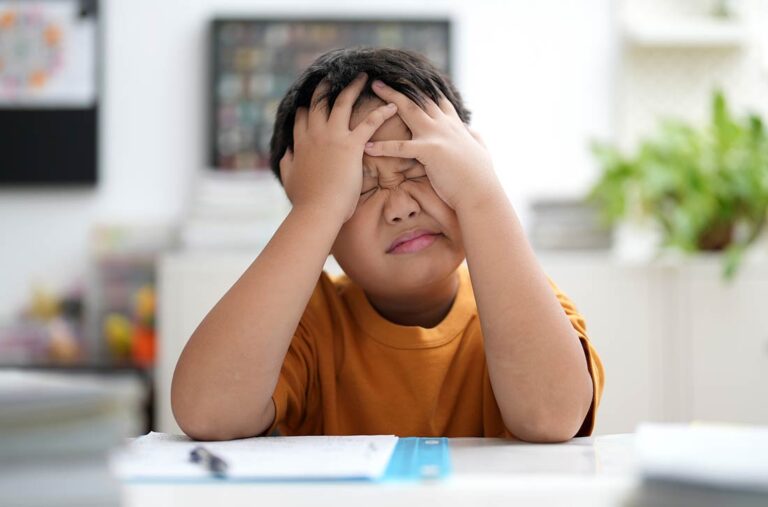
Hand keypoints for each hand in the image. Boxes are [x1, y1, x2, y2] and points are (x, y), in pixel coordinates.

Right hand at [280, 74, 398, 222]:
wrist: (318, 210)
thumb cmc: (305, 200)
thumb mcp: (289, 178)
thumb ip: (286, 163)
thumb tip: (284, 153)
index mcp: (301, 143)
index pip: (303, 116)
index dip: (308, 106)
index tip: (313, 98)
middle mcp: (315, 134)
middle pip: (320, 102)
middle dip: (327, 86)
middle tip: (336, 76)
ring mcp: (333, 137)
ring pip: (343, 103)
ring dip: (354, 87)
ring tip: (363, 76)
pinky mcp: (351, 145)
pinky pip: (369, 123)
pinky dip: (382, 112)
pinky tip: (392, 106)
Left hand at [363, 80, 497, 211]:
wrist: (481, 193)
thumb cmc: (481, 177)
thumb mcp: (481, 150)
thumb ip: (474, 138)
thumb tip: (472, 131)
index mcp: (455, 126)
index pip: (437, 101)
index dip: (423, 90)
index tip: (409, 81)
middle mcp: (445, 125)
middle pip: (419, 99)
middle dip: (401, 87)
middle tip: (382, 79)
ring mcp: (437, 135)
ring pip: (410, 110)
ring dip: (390, 99)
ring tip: (374, 88)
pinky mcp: (430, 151)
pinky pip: (400, 147)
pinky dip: (383, 147)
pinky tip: (367, 146)